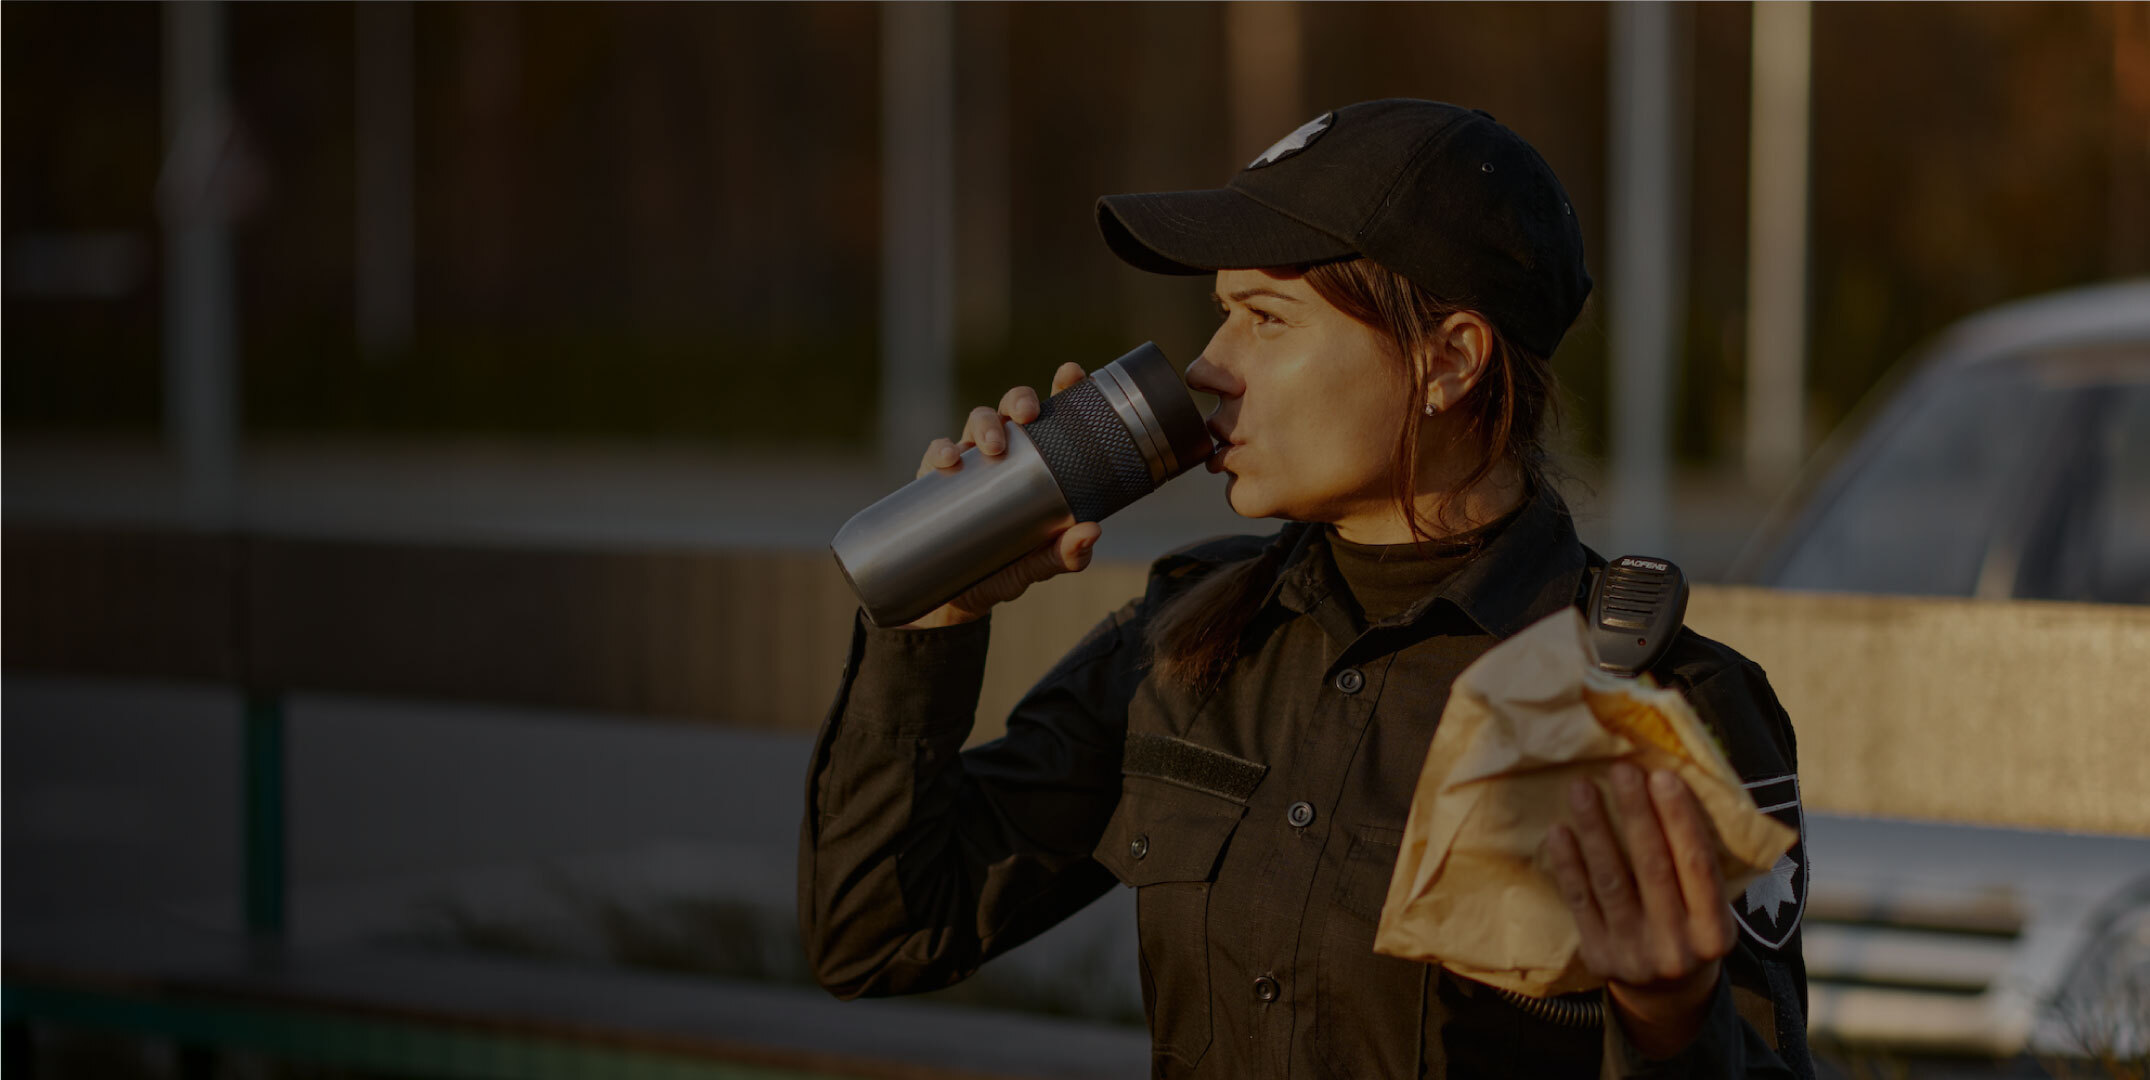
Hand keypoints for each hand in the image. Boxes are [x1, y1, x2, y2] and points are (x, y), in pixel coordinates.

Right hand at [907, 362, 1096, 628]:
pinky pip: (937, 453)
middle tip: (1028, 415)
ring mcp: (970, 463)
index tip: (1072, 372)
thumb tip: (1091, 532)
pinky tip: (950, 461)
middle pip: (1011, 408)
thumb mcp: (1037, 565)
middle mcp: (1004, 454)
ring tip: (993, 446)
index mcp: (1037, 462)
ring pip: (975, 422)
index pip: (1053, 417)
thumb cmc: (1004, 571)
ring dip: (985, 424)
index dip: (1063, 388)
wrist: (953, 601)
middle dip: (1019, 400)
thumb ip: (1064, 554)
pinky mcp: (935, 480)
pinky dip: (942, 451)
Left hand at [1544, 763, 1733, 1059]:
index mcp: (1715, 933)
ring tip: (1583, 788)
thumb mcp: (1714, 912)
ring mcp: (1634, 954)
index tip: (1663, 777)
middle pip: (1654, 869)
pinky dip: (1569, 864)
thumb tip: (1682, 790)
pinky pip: (1580, 901)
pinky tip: (1560, 830)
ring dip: (1595, 830)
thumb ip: (1703, 865)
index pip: (1698, 867)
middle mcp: (1677, 946)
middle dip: (1636, 815)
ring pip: (1611, 882)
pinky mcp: (1598, 956)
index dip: (1679, 820)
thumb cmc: (1692, 932)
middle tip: (1621, 770)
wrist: (1666, 998)